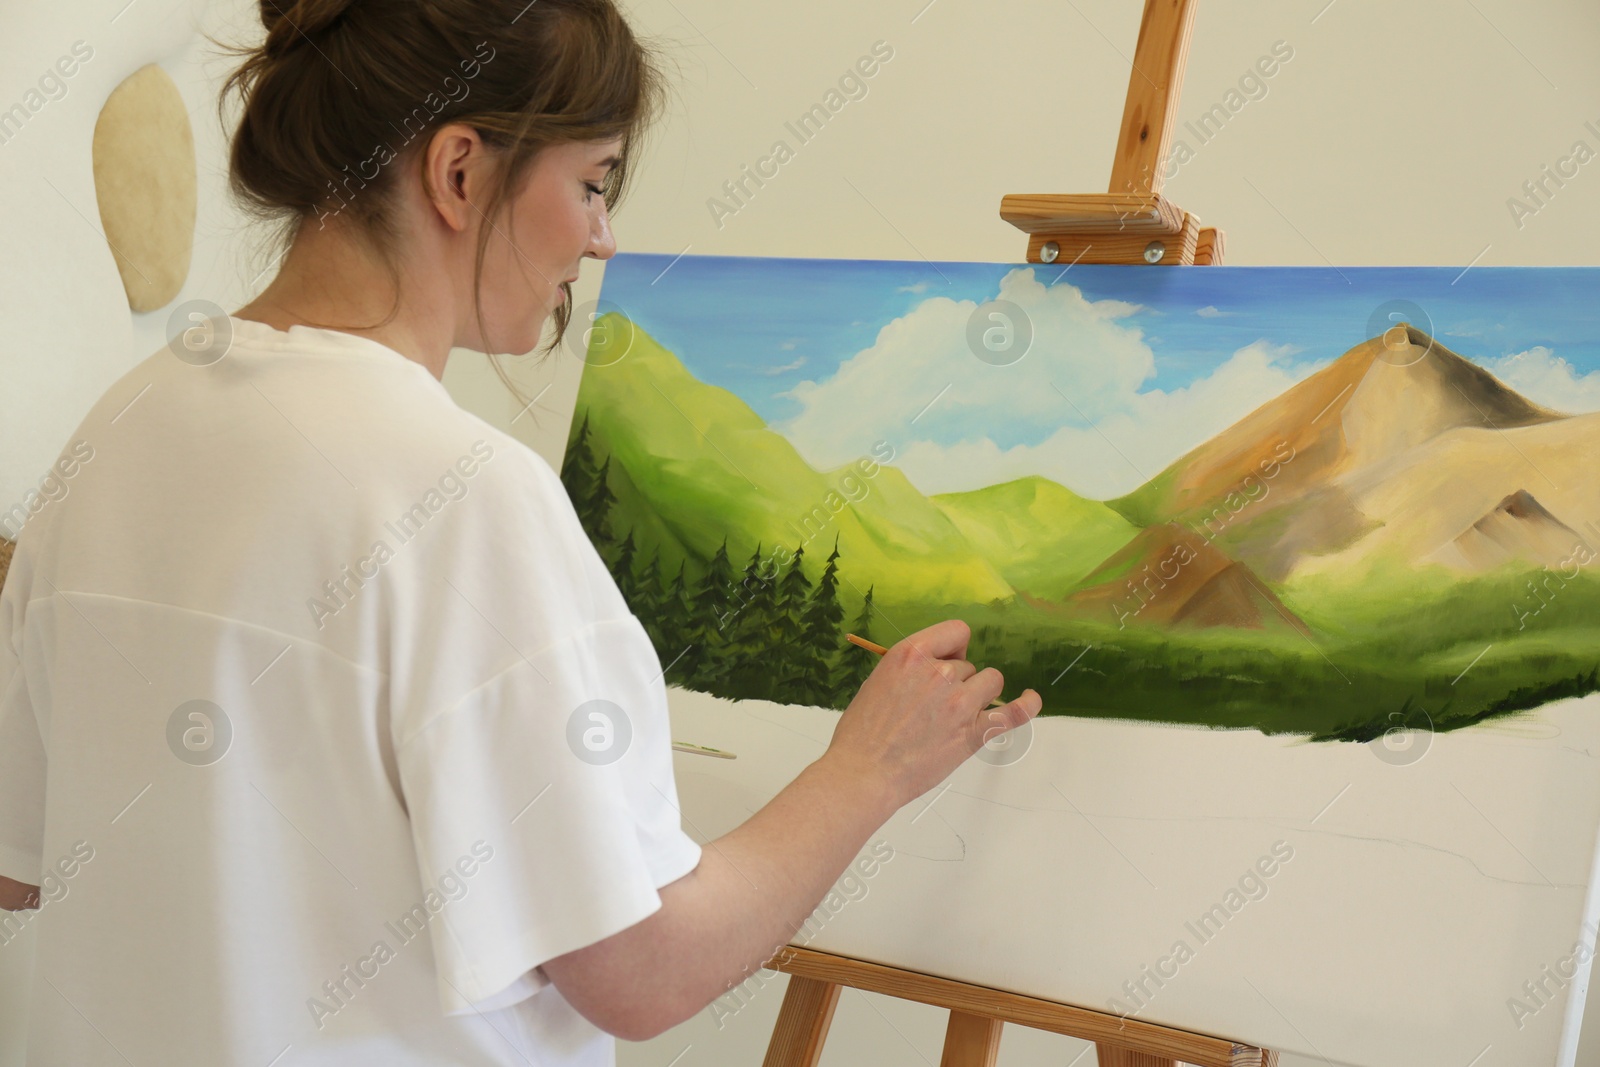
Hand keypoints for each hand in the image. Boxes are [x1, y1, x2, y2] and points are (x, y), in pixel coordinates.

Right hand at [824, 619, 1041, 810]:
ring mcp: (959, 702)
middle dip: (957, 682)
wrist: (864, 772)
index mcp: (911, 654)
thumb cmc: (862, 732)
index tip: (945, 662)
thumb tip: (936, 667)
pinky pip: (1014, 712)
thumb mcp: (878, 680)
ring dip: (979, 694)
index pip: (956, 632)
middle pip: (969, 665)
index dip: (954, 648)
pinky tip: (1031, 699)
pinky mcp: (973, 732)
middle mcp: (939, 672)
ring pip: (990, 682)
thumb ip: (911, 668)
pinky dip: (1027, 705)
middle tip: (933, 708)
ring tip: (957, 715)